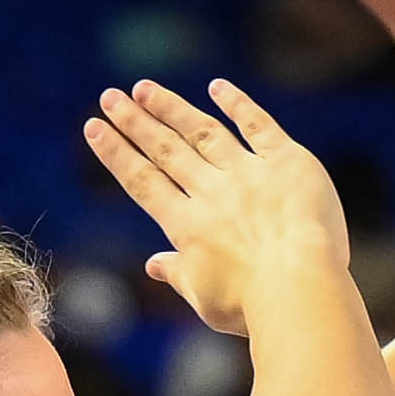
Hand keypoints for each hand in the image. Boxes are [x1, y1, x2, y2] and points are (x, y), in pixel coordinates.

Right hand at [85, 78, 351, 335]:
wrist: (301, 291)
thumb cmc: (253, 308)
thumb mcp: (206, 300)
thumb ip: (178, 275)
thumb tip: (153, 265)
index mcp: (187, 227)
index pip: (143, 182)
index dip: (116, 153)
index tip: (94, 128)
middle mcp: (212, 193)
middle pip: (166, 150)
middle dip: (135, 122)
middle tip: (109, 96)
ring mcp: (248, 173)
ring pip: (202, 131)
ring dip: (171, 107)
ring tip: (144, 88)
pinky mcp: (286, 162)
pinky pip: (257, 125)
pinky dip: (237, 104)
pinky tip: (216, 87)